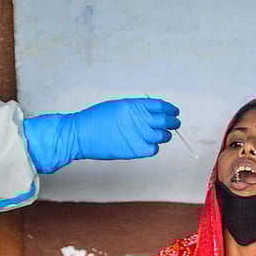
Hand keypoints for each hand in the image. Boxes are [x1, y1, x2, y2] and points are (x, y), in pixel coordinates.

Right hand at [24, 97, 180, 172]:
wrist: (80, 134)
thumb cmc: (95, 120)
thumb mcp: (117, 106)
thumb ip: (135, 109)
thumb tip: (152, 114)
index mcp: (134, 105)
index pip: (161, 106)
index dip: (170, 109)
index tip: (174, 112)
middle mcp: (139, 118)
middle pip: (166, 121)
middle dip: (173, 122)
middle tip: (175, 124)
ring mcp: (138, 134)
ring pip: (163, 136)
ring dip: (164, 135)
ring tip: (162, 135)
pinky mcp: (135, 150)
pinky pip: (153, 149)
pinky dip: (153, 148)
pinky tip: (148, 145)